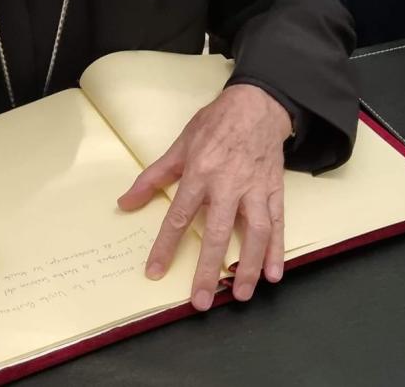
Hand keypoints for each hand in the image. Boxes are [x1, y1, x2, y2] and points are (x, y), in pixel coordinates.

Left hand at [117, 84, 289, 310]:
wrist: (257, 104)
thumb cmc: (216, 123)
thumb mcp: (180, 145)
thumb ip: (154, 177)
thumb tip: (126, 202)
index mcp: (200, 173)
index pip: (179, 216)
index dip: (165, 246)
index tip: (155, 271)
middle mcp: (228, 185)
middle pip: (217, 233)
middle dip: (210, 269)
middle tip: (203, 300)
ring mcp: (254, 189)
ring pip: (254, 233)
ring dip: (248, 266)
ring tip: (241, 294)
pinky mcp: (274, 190)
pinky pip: (278, 224)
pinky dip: (277, 250)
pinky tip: (274, 273)